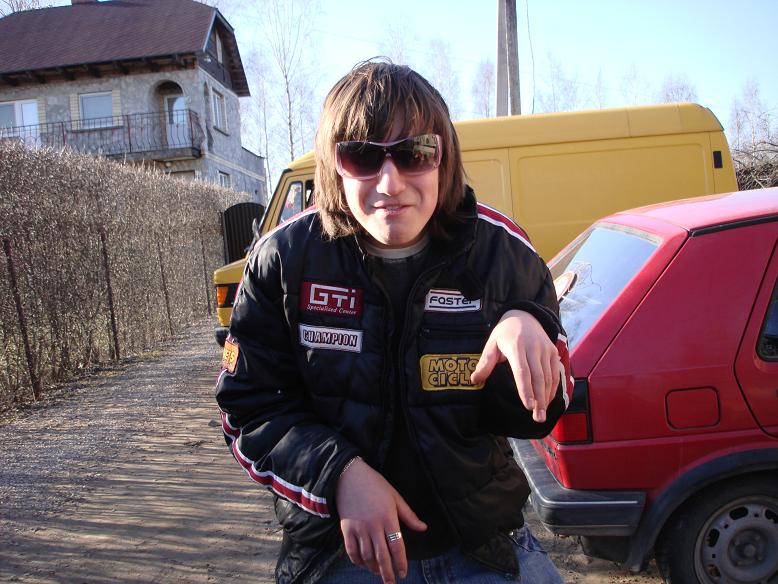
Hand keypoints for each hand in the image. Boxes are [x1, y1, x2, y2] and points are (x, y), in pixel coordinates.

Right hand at [336, 458, 426, 582]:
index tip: (403, 573)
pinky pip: (352, 551)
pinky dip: (357, 561)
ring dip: (373, 568)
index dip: (401, 562)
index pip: (397, 546)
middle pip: (381, 556)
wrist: (349, 476)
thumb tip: (423, 528)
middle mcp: (373, 526)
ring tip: (379, 573)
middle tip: (391, 583)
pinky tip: (363, 565)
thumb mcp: (395, 497)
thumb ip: (409, 515)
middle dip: (387, 572)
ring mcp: (358, 528)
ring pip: (367, 556)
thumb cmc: (375, 485)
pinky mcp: (346, 529)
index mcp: (388, 517)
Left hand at [470, 310, 559, 421]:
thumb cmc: (505, 333)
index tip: (528, 406)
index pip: (523, 371)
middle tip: (537, 418)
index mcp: (517, 346)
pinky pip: (555, 373)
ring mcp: (546, 350)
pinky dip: (553, 388)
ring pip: (549, 377)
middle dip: (539, 399)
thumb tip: (474, 380)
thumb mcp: (492, 343)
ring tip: (542, 414)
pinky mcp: (553, 352)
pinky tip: (547, 401)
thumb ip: (485, 362)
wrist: (524, 315)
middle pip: (538, 377)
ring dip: (546, 397)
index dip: (526, 389)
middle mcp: (534, 348)